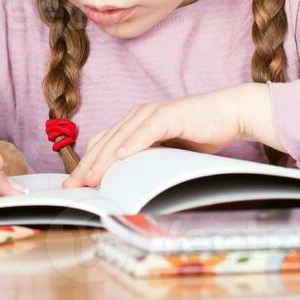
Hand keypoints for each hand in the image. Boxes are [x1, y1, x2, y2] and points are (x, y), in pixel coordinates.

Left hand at [63, 84, 280, 187]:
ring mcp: (151, 113)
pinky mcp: (167, 115)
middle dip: (86, 166)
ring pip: (120, 138)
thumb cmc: (199, 133)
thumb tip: (127, 182)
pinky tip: (121, 157)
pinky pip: (146, 131)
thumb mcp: (166, 151)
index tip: (73, 185)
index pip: (102, 144)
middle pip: (104, 142)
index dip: (86, 164)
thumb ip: (146, 159)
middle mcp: (137, 115)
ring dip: (103, 159)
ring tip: (89, 178)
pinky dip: (132, 144)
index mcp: (133, 122)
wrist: (227, 113)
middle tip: (72, 186)